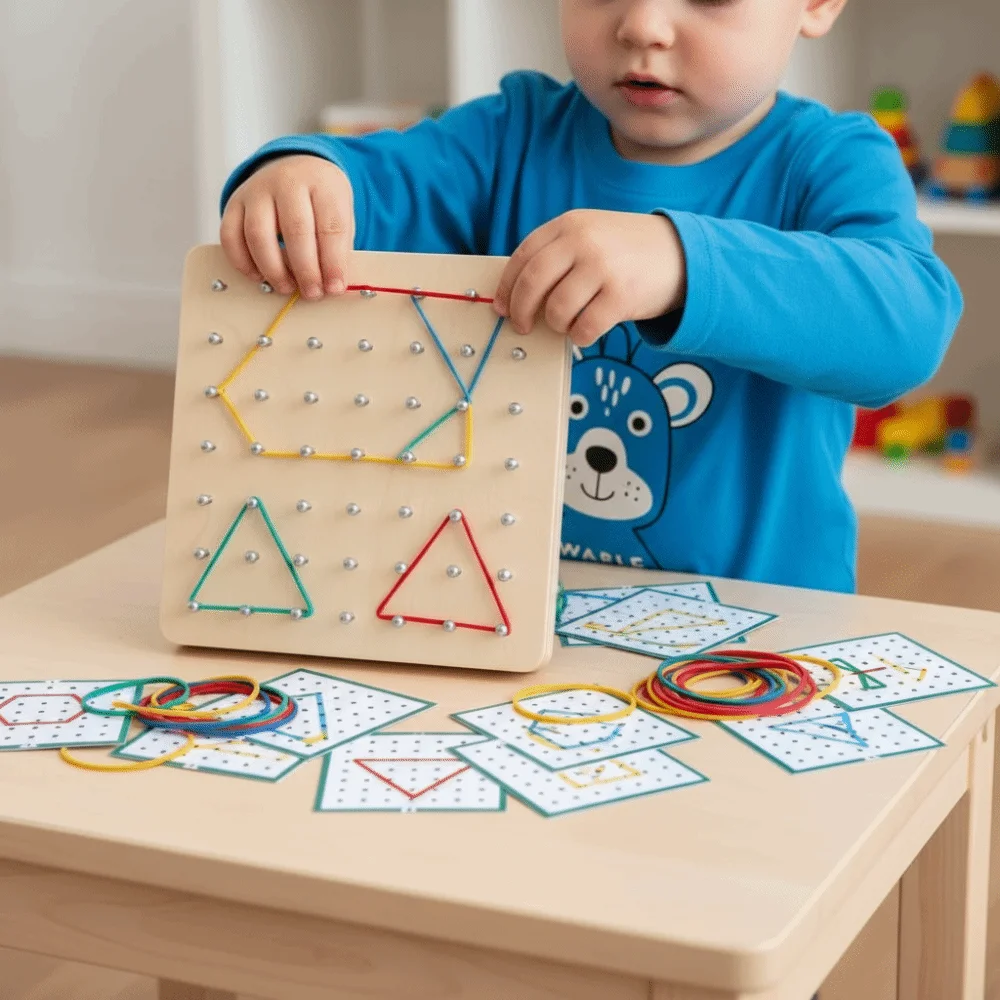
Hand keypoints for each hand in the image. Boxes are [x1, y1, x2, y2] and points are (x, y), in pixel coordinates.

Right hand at [220, 154, 354, 300]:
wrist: (294, 169)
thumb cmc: (320, 201)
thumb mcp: (340, 215)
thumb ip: (337, 248)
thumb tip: (331, 286)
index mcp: (322, 184)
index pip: (330, 226)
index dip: (333, 262)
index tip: (334, 288)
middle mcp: (287, 182)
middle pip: (296, 230)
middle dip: (305, 270)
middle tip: (312, 293)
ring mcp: (257, 190)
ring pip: (258, 234)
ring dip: (273, 269)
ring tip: (287, 287)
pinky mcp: (234, 203)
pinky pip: (230, 236)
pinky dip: (243, 262)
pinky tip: (259, 276)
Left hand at [493, 209, 685, 345]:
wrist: (680, 254)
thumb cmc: (626, 251)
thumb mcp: (591, 235)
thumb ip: (558, 254)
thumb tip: (517, 295)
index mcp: (570, 225)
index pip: (523, 256)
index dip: (507, 286)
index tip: (502, 306)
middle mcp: (584, 242)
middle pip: (533, 283)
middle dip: (521, 310)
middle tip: (522, 326)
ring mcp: (603, 268)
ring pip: (557, 310)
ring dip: (556, 325)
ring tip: (566, 323)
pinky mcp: (621, 296)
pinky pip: (584, 328)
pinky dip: (579, 336)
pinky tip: (585, 330)